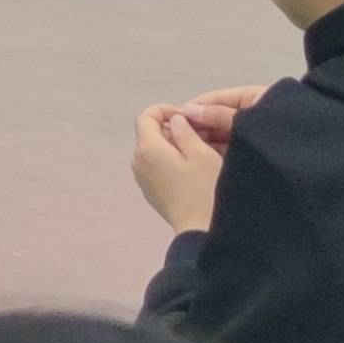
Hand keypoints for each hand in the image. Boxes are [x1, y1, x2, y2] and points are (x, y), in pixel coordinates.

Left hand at [128, 97, 236, 231]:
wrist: (201, 232)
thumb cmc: (205, 191)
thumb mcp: (201, 154)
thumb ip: (185, 131)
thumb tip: (174, 121)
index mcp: (147, 149)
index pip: (146, 116)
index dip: (167, 111)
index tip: (189, 118)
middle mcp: (138, 162)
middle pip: (151, 134)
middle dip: (174, 130)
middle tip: (202, 136)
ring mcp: (142, 179)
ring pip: (156, 151)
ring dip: (175, 147)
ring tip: (201, 154)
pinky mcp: (151, 192)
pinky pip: (158, 167)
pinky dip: (172, 162)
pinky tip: (194, 172)